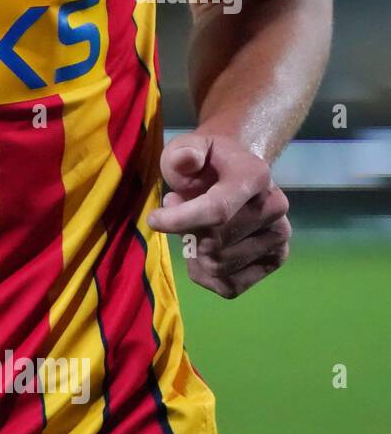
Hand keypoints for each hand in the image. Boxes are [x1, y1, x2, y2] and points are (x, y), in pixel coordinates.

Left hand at [147, 131, 290, 298]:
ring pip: (218, 266)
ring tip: (195, 227)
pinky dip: (206, 275)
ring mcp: (279, 236)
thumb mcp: (187, 147)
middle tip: (181, 210)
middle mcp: (275, 207)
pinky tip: (202, 253)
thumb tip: (186, 161)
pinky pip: (230, 286)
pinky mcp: (274, 260)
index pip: (217, 211)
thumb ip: (183, 152)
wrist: (234, 172)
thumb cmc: (205, 163)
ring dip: (194, 253)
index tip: (153, 219)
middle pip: (213, 243)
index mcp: (255, 176)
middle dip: (186, 232)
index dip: (180, 221)